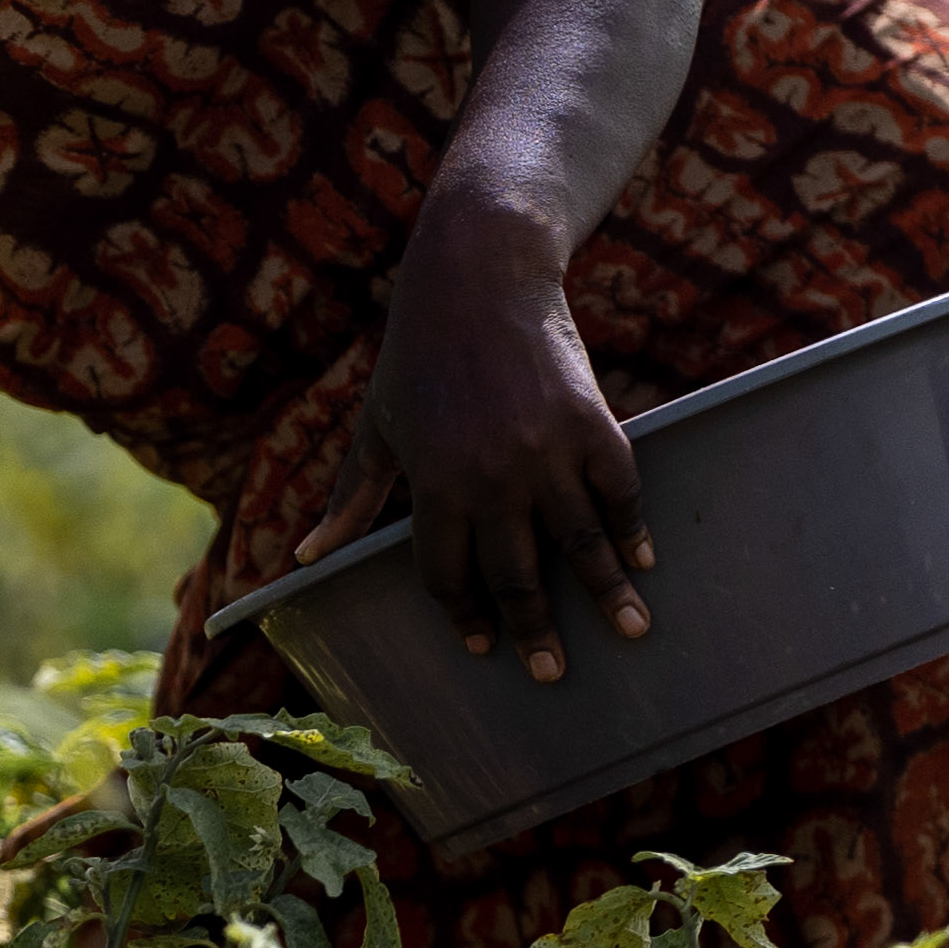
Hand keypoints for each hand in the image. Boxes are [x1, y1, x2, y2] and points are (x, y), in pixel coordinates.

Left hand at [289, 212, 653, 681]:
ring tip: (630, 632)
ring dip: (606, 595)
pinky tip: (642, 560)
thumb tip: (306, 555)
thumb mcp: (376, 426)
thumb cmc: (417, 353)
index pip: (448, 575)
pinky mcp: (591, 422)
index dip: (464, 615)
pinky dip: (632, 529)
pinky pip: (618, 491)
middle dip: (536, 630)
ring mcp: (546, 452)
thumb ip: (352, 498)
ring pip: (578, 543)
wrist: (480, 273)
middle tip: (552, 674)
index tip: (484, 647)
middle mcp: (490, 478)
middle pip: (516, 575)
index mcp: (432, 484)